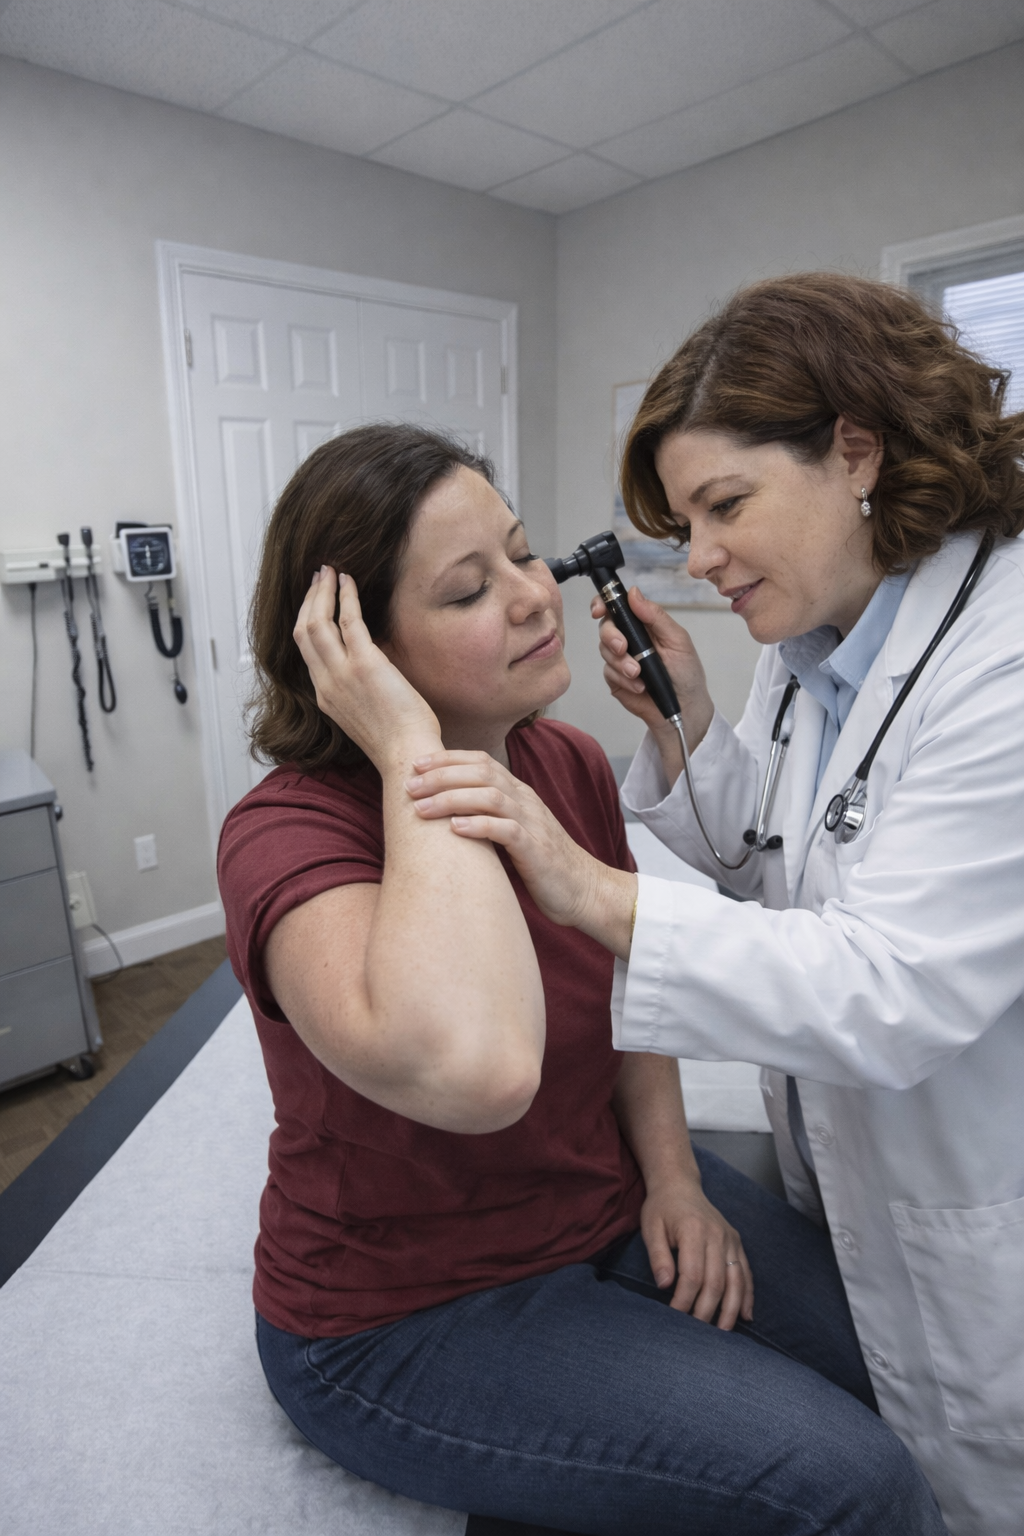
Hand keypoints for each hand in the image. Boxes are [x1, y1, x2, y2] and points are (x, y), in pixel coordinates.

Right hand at [293, 567, 440, 769]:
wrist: (407, 757)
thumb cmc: (398, 740)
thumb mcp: (366, 713)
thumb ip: (358, 689)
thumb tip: (369, 666)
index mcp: (325, 696)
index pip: (305, 651)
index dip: (307, 620)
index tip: (316, 601)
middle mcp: (326, 683)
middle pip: (303, 631)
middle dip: (310, 600)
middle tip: (319, 577)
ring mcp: (342, 674)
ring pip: (317, 622)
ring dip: (323, 592)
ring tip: (330, 572)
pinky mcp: (364, 665)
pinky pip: (348, 621)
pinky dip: (346, 597)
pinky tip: (349, 582)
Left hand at [406, 749, 635, 949]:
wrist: (583, 890)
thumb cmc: (541, 863)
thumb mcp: (513, 831)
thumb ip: (488, 816)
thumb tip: (447, 812)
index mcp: (518, 793)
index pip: (481, 761)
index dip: (448, 759)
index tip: (415, 765)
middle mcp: (525, 801)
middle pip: (481, 773)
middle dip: (441, 776)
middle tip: (409, 786)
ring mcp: (533, 823)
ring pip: (491, 797)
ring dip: (452, 799)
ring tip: (422, 809)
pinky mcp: (536, 849)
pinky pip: (506, 830)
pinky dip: (479, 826)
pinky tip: (455, 829)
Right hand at [592, 585, 713, 761]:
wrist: (684, 707)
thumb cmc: (686, 672)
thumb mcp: (677, 640)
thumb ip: (655, 616)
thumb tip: (633, 593)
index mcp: (644, 624)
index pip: (618, 607)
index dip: (603, 604)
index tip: (599, 610)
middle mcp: (630, 638)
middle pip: (606, 627)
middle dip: (611, 637)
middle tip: (623, 649)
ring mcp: (621, 658)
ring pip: (605, 651)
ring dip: (622, 663)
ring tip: (639, 674)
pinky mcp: (615, 679)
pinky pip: (609, 673)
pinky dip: (623, 679)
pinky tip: (640, 686)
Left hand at [641, 1171, 753, 1328]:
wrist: (679, 1184)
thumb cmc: (661, 1208)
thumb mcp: (650, 1228)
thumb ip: (658, 1256)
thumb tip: (664, 1285)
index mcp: (694, 1230)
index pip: (693, 1275)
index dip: (685, 1300)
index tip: (675, 1318)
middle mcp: (717, 1235)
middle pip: (716, 1282)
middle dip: (707, 1311)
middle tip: (696, 1334)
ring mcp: (730, 1239)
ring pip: (736, 1280)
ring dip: (732, 1309)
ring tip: (723, 1333)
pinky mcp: (737, 1242)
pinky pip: (746, 1272)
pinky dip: (748, 1295)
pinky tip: (747, 1316)